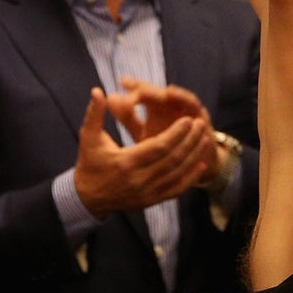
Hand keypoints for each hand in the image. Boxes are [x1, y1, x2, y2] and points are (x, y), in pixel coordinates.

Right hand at [72, 88, 213, 215]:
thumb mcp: (88, 138)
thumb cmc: (89, 163)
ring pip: (177, 174)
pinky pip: (175, 190)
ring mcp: (146, 192)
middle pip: (173, 159)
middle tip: (201, 125)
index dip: (176, 133)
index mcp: (126, 162)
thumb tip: (98, 91)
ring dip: (193, 156)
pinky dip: (190, 178)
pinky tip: (200, 165)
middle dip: (189, 141)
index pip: (159, 147)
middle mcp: (139, 179)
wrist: (87, 198)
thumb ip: (95, 114)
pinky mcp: (151, 201)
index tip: (188, 120)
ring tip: (205, 139)